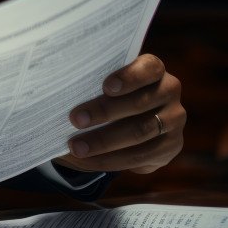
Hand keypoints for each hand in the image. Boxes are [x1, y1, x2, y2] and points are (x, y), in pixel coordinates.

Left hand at [55, 54, 184, 174]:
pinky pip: (142, 156)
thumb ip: (89, 83)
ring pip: (140, 132)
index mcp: (153, 69)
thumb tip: (52, 90)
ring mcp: (174, 119)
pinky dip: (112, 159)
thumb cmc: (106, 96)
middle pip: (140, 103)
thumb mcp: (100, 85)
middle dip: (104, 112)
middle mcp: (169, 91)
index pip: (149, 67)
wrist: (126, 125)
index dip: (130, 77)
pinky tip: (90, 160)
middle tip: (75, 120)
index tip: (106, 86)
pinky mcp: (171, 146)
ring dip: (104, 141)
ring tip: (76, 147)